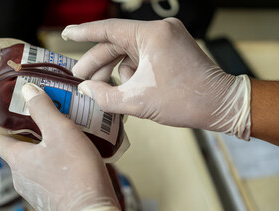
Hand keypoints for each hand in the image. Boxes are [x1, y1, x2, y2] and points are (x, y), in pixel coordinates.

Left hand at [0, 83, 134, 210]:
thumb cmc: (75, 173)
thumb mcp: (61, 131)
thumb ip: (43, 109)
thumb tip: (28, 91)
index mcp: (18, 160)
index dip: (4, 126)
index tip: (19, 115)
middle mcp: (22, 178)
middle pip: (20, 150)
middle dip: (34, 134)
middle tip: (51, 121)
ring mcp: (36, 191)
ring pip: (36, 163)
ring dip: (48, 150)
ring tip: (68, 138)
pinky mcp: (51, 200)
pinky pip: (49, 177)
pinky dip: (58, 165)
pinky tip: (76, 159)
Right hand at [62, 18, 250, 139]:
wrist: (219, 105)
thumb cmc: (185, 100)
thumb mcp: (137, 101)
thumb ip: (104, 96)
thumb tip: (85, 89)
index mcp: (152, 35)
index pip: (108, 29)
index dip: (83, 33)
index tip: (66, 34)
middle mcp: (159, 31)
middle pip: (117, 44)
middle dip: (97, 63)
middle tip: (80, 78)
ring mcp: (166, 40)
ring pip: (128, 53)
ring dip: (114, 72)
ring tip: (102, 90)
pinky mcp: (170, 50)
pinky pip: (141, 58)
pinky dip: (131, 74)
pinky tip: (127, 91)